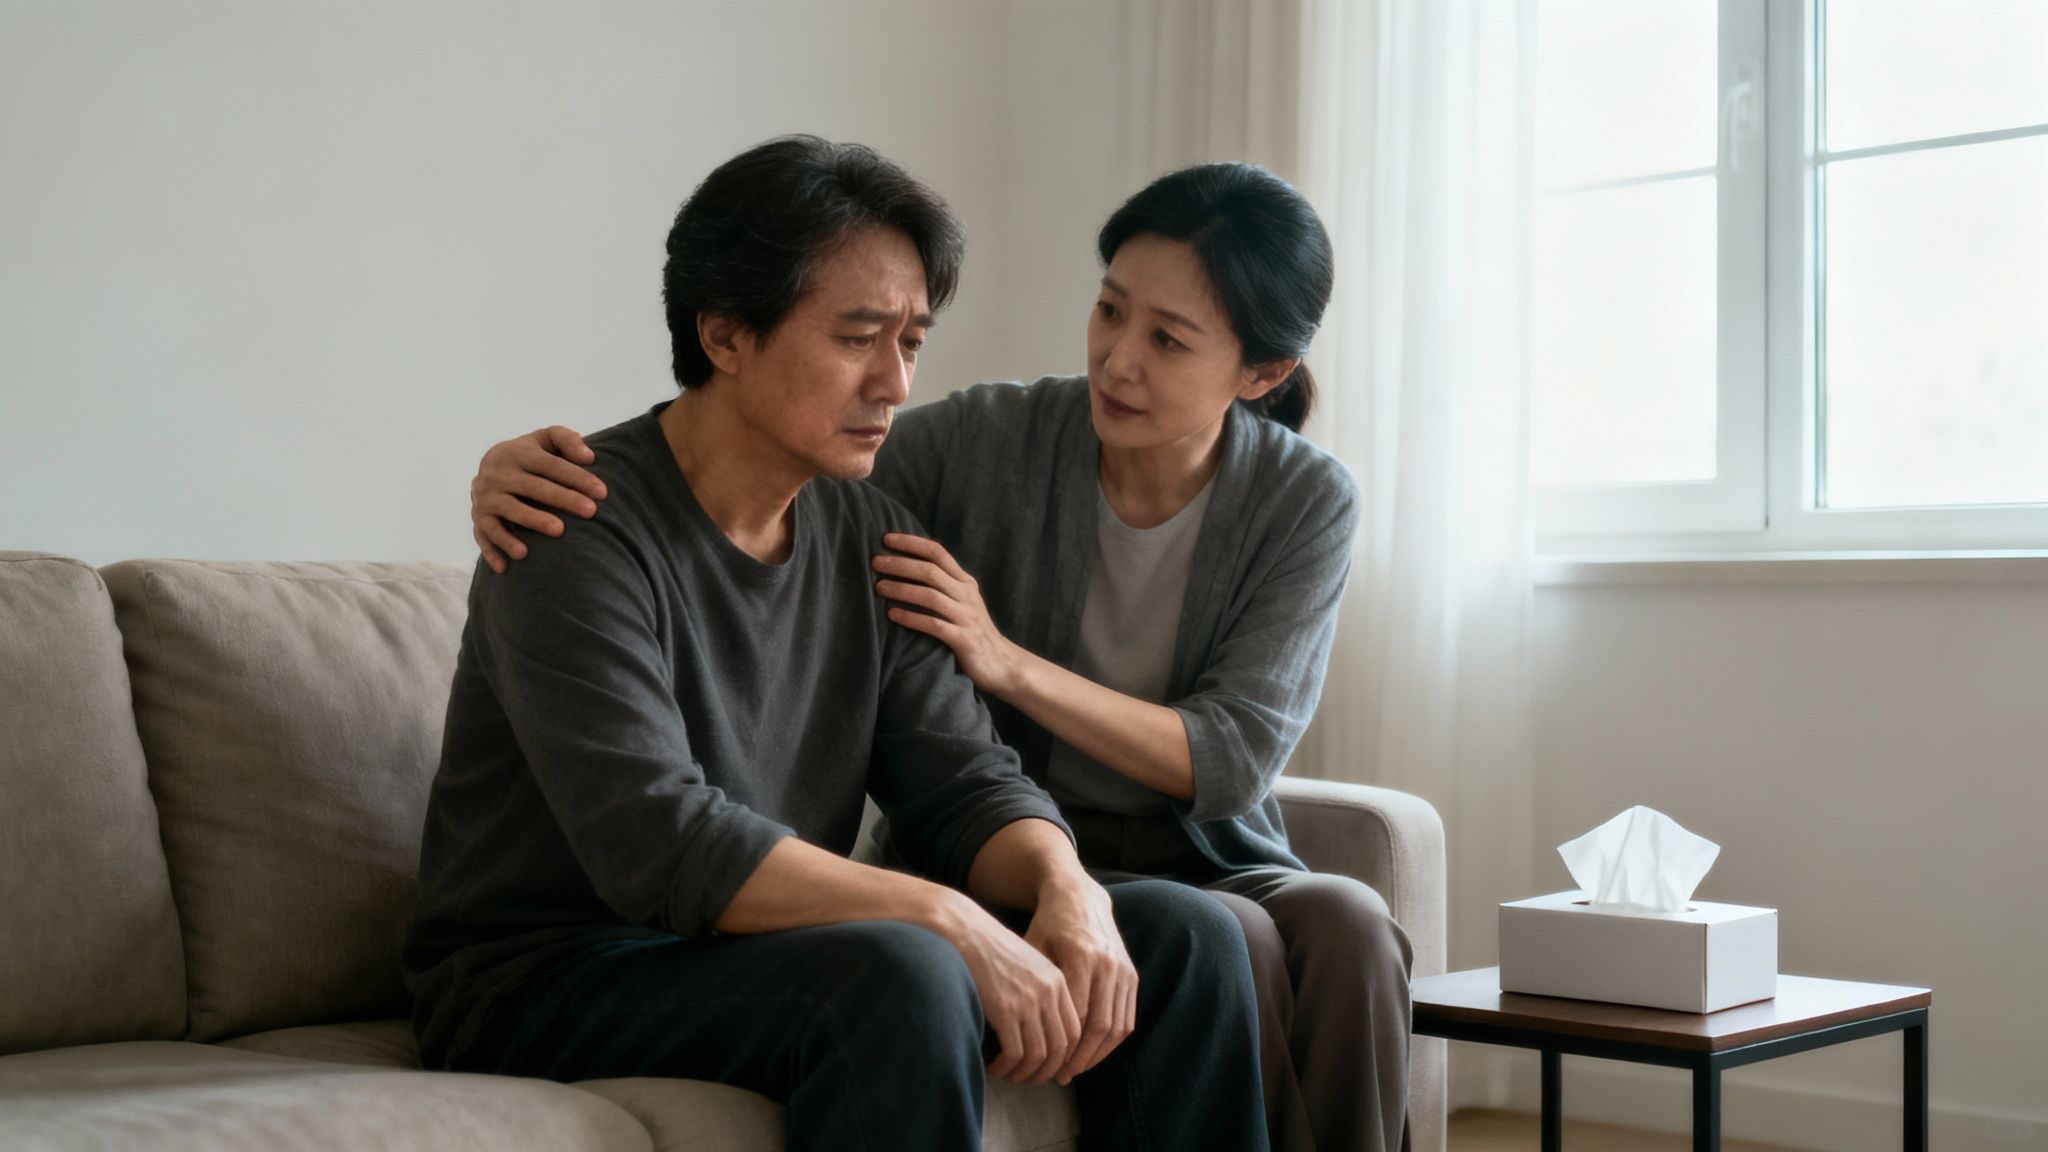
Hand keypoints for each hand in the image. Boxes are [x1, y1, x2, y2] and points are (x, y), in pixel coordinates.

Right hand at [471, 426, 605, 572]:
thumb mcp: (545, 439)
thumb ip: (566, 440)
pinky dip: (494, 551)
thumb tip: (589, 457)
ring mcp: (486, 497)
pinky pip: (486, 535)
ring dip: (533, 521)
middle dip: (564, 499)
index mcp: (518, 453)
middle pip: (535, 488)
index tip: (602, 493)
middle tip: (591, 511)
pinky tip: (509, 567)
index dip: (577, 478)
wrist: (489, 465)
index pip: (551, 466)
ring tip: (558, 531)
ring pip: (511, 511)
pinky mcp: (479, 518)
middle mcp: (499, 475)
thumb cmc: (530, 455)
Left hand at [872, 533, 1020, 695]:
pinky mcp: (964, 640)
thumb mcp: (962, 602)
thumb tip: (906, 569)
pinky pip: (934, 625)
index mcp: (965, 582)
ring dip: (902, 589)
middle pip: (931, 571)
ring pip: (931, 596)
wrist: (1002, 663)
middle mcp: (967, 595)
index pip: (938, 553)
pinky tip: (893, 615)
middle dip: (901, 564)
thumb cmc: (973, 630)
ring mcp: (967, 617)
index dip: (912, 543)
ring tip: (879, 587)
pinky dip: (912, 618)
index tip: (887, 538)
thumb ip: (942, 585)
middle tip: (876, 562)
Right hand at [935, 893, 1081, 1084]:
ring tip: (1009, 1074)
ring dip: (1024, 1073)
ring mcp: (1028, 1001)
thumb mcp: (1027, 965)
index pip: (1074, 1031)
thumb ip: (1040, 992)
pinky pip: (1015, 1053)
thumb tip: (1042, 1032)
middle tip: (1029, 1079)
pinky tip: (995, 1067)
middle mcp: (1049, 992)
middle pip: (1061, 1048)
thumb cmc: (990, 949)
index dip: (1064, 1056)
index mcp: (1058, 980)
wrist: (963, 930)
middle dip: (1046, 1071)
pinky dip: (1006, 1067)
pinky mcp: (1005, 1009)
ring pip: (1039, 1055)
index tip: (1049, 1067)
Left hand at [1025, 880, 1137, 1083]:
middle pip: (1099, 1025)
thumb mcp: (1032, 947)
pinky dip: (1113, 1041)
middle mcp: (1107, 964)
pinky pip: (1127, 1017)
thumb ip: (1034, 983)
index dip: (1063, 1044)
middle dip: (1081, 1057)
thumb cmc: (1047, 925)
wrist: (1079, 897)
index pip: (1076, 1014)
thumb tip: (1020, 1027)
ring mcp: (1123, 970)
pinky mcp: (1131, 974)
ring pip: (1117, 1026)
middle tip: (1062, 1076)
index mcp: (1080, 957)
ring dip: (1098, 1054)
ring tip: (1077, 1070)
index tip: (1047, 1064)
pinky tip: (1094, 1053)